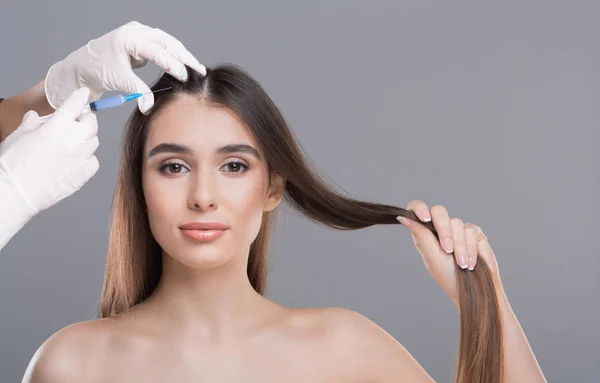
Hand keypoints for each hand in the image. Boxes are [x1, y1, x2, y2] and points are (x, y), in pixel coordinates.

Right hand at [0, 87, 98, 216]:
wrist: (16, 193)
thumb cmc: (13, 165)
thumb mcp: (18, 136)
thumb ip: (30, 123)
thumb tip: (35, 117)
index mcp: (55, 127)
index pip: (75, 105)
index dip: (80, 97)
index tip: (83, 94)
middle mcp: (72, 141)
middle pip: (91, 123)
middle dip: (86, 119)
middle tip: (78, 122)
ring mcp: (80, 158)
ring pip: (94, 142)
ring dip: (86, 139)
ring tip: (74, 143)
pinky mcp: (83, 175)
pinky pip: (94, 161)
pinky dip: (88, 158)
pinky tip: (77, 160)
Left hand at [44, 21, 204, 113]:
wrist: (83, 65)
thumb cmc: (97, 69)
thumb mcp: (119, 81)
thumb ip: (139, 92)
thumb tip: (150, 107)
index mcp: (128, 38)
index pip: (157, 50)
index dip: (173, 63)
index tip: (184, 76)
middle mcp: (135, 31)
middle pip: (167, 42)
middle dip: (185, 57)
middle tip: (199, 70)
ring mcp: (139, 33)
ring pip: (167, 42)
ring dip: (182, 55)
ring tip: (196, 68)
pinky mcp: (142, 40)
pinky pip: (162, 45)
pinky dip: (174, 54)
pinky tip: (184, 64)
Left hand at [396, 200, 501, 306]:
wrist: (473, 289)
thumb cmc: (448, 276)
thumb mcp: (432, 256)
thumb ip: (420, 234)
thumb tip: (402, 217)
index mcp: (425, 233)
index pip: (418, 209)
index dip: (420, 208)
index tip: (424, 217)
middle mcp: (440, 228)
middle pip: (439, 211)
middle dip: (444, 230)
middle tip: (447, 250)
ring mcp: (457, 229)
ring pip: (457, 223)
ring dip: (459, 247)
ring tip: (462, 264)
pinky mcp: (474, 233)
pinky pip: (471, 230)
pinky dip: (470, 248)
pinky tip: (470, 263)